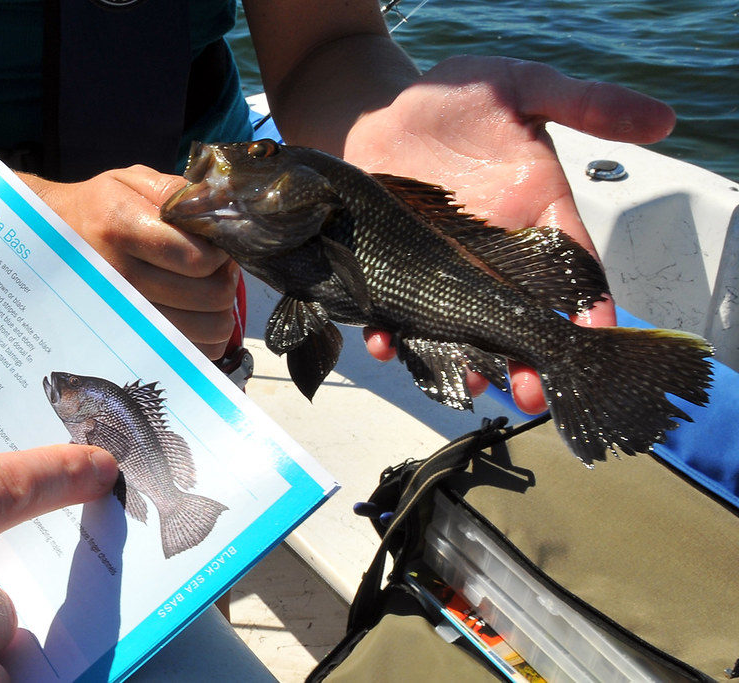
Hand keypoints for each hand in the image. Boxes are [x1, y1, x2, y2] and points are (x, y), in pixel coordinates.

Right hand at [30, 167, 240, 359]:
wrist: (47, 241)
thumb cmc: (98, 208)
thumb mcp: (129, 182)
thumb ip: (176, 192)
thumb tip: (219, 214)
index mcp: (120, 227)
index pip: (197, 258)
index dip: (221, 254)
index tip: (217, 246)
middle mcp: (119, 275)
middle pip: (208, 296)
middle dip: (224, 281)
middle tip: (215, 269)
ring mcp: (122, 312)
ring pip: (205, 328)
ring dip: (219, 311)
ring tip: (204, 291)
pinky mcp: (127, 336)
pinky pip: (190, 351)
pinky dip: (203, 338)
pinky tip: (192, 315)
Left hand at [346, 56, 675, 412]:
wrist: (382, 105)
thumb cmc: (460, 96)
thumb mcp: (528, 90)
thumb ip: (586, 105)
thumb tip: (660, 120)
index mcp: (535, 218)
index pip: (571, 271)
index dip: (585, 308)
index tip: (590, 340)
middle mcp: (490, 253)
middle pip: (514, 315)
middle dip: (522, 356)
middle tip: (528, 393)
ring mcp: (439, 265)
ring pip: (455, 324)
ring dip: (460, 356)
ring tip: (465, 381)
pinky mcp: (392, 267)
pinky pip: (393, 308)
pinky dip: (388, 330)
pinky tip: (386, 342)